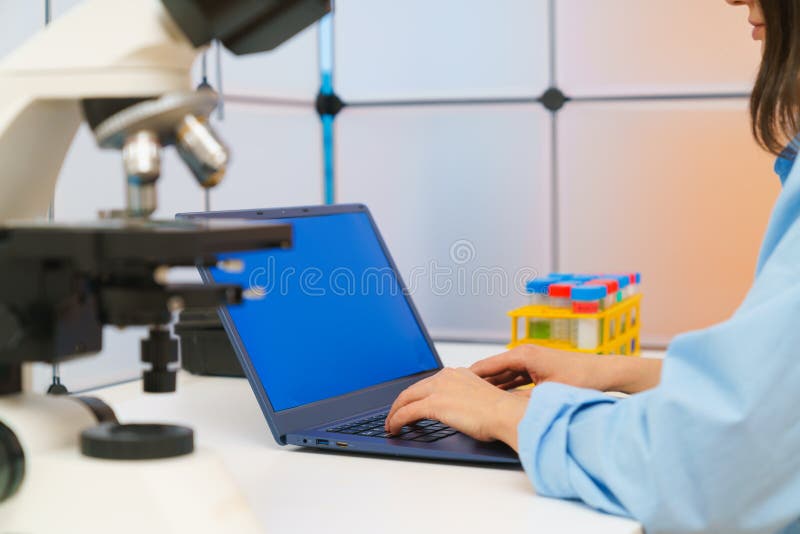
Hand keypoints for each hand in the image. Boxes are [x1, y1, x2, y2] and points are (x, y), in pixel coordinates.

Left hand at [385, 367, 527, 450]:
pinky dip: (396, 421)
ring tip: (391, 424)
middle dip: (400, 404)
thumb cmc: (501, 412)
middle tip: (394, 416)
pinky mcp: (434, 404)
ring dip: (395, 413)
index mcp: (458, 374)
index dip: (416, 395)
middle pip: (413, 389)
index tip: (410, 404)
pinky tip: (394, 429)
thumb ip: (465, 401)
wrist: (506, 413)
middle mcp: (446, 377)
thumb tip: (458, 413)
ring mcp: (438, 389)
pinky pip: (406, 413)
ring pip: (406, 399)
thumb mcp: (480, 400)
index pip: (429, 383)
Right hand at [471, 345, 661, 393]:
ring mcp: (532, 360)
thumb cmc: (582, 379)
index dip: (471, 376)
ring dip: (490, 384)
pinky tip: (495, 397)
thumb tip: (505, 412)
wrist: (605, 372)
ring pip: (503, 374)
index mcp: (524, 355)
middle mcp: (525, 354)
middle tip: (457, 392)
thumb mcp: (548, 393)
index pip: (489, 365)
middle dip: (476, 381)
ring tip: (470, 396)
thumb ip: (525, 400)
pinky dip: (504, 386)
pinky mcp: (538, 367)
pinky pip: (514, 376)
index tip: (454, 383)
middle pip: (493, 369)